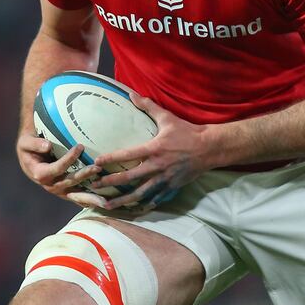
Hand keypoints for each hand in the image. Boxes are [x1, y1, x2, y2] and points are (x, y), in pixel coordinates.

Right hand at [16, 133, 106, 208]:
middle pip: (69, 181)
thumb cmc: (28, 148)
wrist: (30, 159)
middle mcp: (50, 185)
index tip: (80, 146)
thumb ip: (35, 144)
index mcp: (40, 174)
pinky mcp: (66, 191)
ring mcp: (59, 190)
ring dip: (90, 197)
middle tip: (97, 167)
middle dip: (84, 175)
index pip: (56, 168)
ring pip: (76, 195)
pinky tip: (104, 203)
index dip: (68, 159)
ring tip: (105, 199)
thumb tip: (47, 145)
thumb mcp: (25, 143)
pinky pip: (79, 197)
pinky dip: (90, 201)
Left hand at [92, 93, 210, 210]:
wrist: (209, 148)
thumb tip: (131, 94)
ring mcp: (164, 179)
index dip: (110, 158)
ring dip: (122, 200)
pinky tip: (132, 209)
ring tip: (107, 205)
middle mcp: (157, 166)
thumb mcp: (167, 118)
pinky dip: (142, 205)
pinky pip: (154, 199)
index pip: (127, 155)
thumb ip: (148, 106)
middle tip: (95, 186)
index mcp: (154, 149)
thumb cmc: (187, 132)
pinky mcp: (172, 187)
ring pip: (139, 194)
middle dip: (110, 183)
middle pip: (129, 178)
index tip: (97, 162)